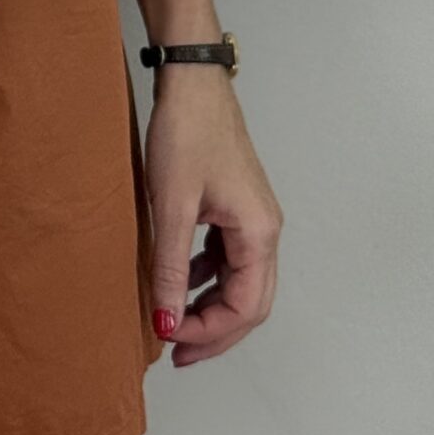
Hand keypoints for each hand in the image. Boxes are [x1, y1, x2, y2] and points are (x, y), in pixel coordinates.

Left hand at [143, 74, 282, 366]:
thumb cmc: (186, 133)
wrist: (191, 81)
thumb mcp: (171, 206)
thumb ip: (171, 269)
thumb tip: (168, 323)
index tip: (171, 339)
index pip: (245, 308)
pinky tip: (182, 280)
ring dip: (212, 307)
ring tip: (175, 324)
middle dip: (215, 332)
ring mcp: (253, 217)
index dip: (209, 332)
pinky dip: (209, 278)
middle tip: (177, 353)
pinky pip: (230, 258)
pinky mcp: (237, 206)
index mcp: (259, 233)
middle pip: (251, 303)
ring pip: (242, 282)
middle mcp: (266, 230)